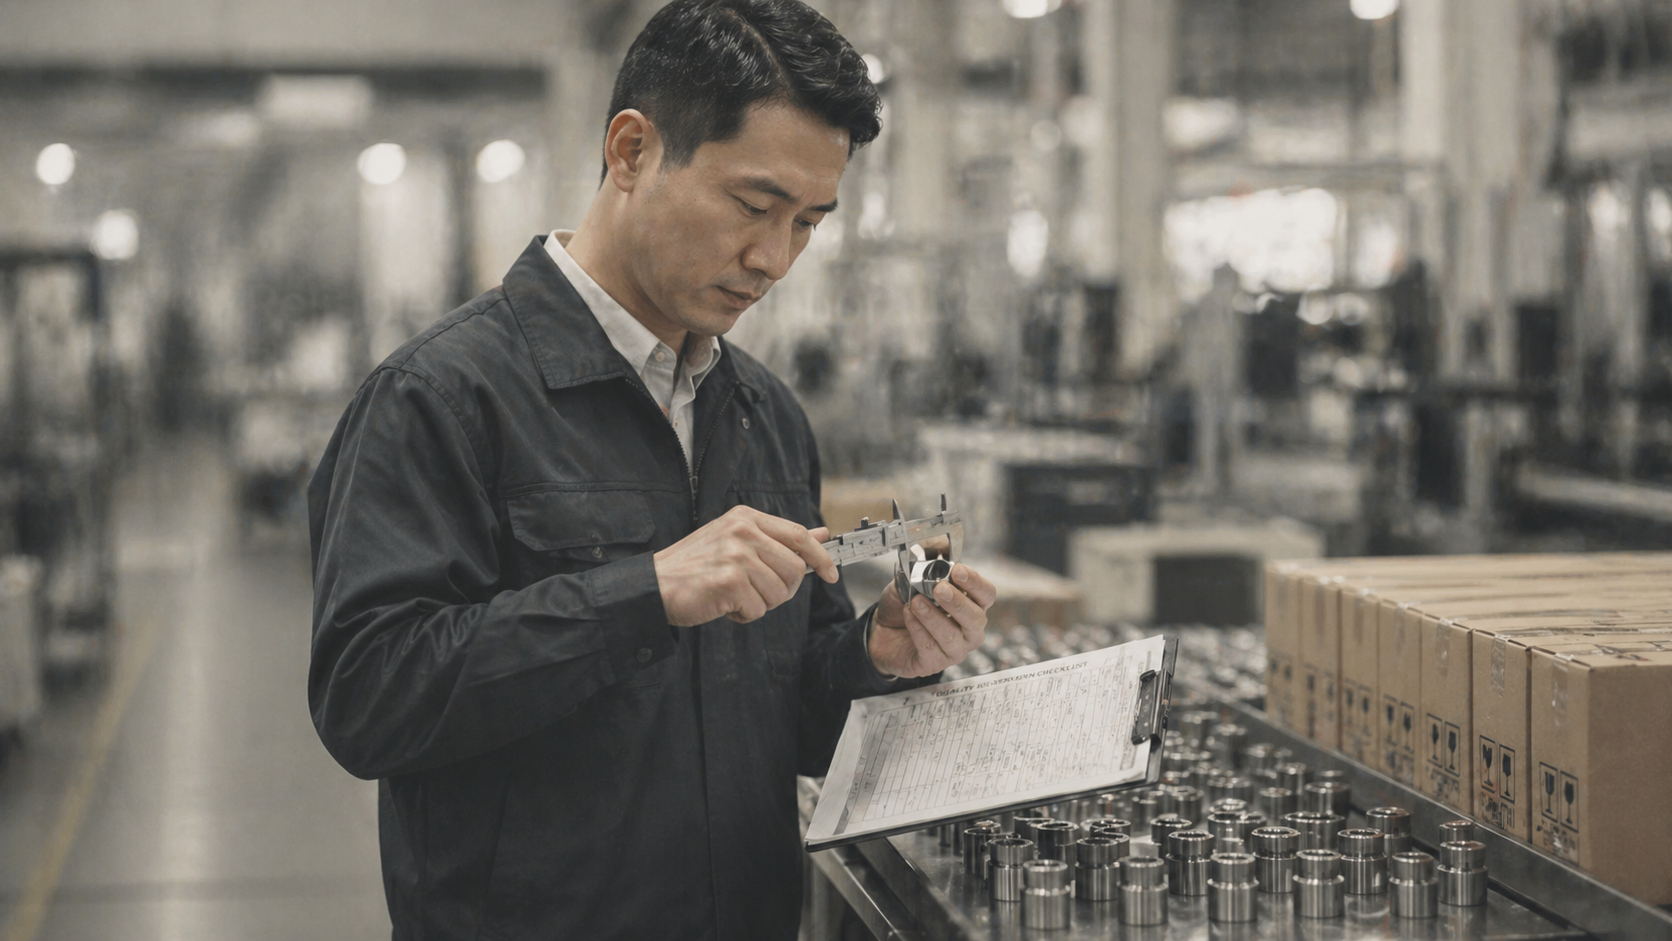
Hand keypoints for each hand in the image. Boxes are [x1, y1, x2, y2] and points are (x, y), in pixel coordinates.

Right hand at [653, 505, 837, 625]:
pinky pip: (757, 609)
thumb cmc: (696, 566)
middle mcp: (742, 531)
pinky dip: (743, 615)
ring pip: (779, 593)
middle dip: (782, 590)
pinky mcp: (728, 581)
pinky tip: (723, 605)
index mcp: (746, 518)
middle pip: (794, 569)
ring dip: (760, 603)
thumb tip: (821, 534)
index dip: (820, 558)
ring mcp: (736, 555)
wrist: (655, 585)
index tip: (832, 575)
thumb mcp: (737, 541)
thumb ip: (778, 538)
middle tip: (755, 592)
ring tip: (734, 596)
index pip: (799, 535)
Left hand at [869, 562, 996, 677]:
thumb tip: (939, 546)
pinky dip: (917, 628)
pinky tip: (908, 614)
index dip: (975, 583)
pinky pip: (929, 647)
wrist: (882, 630)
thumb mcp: (912, 578)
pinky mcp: (934, 664)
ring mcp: (954, 650)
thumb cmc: (907, 604)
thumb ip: (927, 563)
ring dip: (933, 617)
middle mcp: (969, 630)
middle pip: (975, 618)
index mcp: (972, 606)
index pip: (986, 594)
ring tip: (916, 602)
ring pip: (952, 636)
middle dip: (958, 603)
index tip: (957, 570)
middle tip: (940, 589)